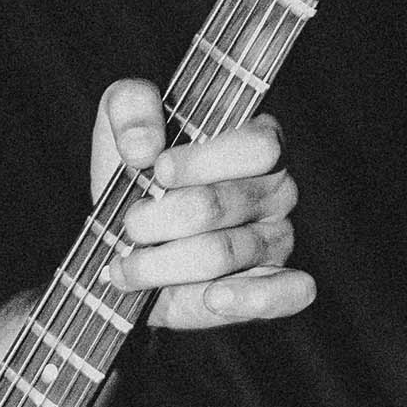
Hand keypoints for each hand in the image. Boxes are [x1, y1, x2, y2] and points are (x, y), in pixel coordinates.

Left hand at [91, 78, 312, 327]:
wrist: (127, 238)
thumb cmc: (137, 170)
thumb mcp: (121, 119)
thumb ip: (131, 107)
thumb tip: (143, 147)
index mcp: (257, 142)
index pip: (259, 146)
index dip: (203, 160)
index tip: (158, 170)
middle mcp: (276, 190)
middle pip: (217, 204)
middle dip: (155, 218)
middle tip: (129, 224)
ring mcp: (277, 240)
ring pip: (221, 253)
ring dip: (159, 262)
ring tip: (126, 265)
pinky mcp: (273, 287)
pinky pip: (286, 294)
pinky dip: (249, 299)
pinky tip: (213, 297)